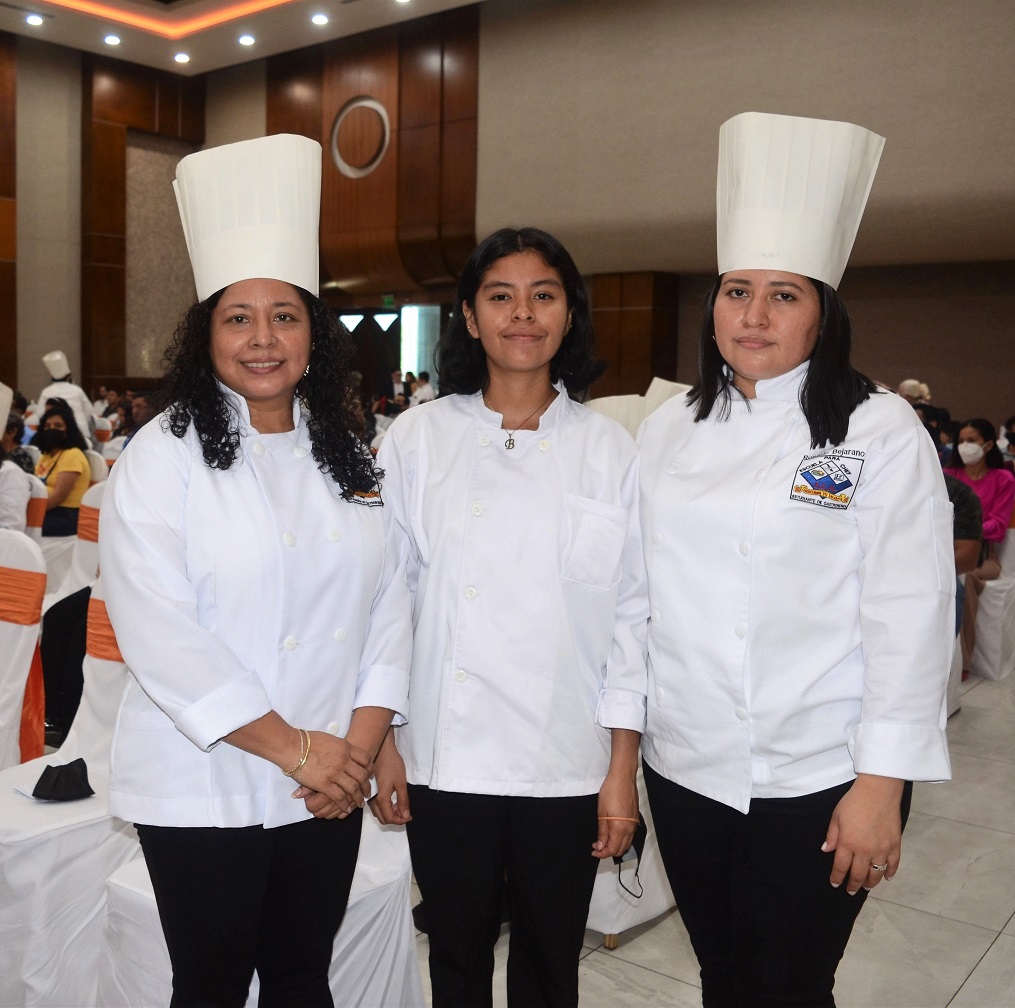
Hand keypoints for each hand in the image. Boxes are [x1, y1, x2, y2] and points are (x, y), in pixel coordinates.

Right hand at [294, 732, 372, 816]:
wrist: (293, 747)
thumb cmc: (308, 741)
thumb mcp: (330, 739)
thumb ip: (340, 748)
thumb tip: (344, 751)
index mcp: (346, 748)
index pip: (365, 759)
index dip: (369, 768)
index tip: (369, 774)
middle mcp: (344, 760)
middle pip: (362, 775)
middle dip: (366, 786)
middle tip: (367, 792)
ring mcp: (335, 773)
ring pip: (353, 788)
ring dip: (358, 797)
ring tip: (359, 803)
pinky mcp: (324, 784)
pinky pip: (339, 797)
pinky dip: (345, 804)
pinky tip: (346, 807)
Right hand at [368, 732, 410, 824]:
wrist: (382, 750)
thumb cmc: (392, 764)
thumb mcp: (401, 782)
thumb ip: (403, 800)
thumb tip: (405, 816)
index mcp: (380, 798)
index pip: (389, 818)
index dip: (400, 820)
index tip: (410, 816)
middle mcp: (371, 800)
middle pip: (382, 818)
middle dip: (395, 818)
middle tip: (406, 811)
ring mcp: (369, 796)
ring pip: (378, 813)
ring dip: (390, 813)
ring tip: (400, 805)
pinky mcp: (369, 791)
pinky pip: (376, 807)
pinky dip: (385, 808)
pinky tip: (393, 800)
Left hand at [592, 769, 638, 859]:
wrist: (623, 777)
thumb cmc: (611, 791)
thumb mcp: (602, 813)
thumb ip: (602, 832)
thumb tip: (600, 846)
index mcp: (620, 828)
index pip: (612, 849)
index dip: (602, 854)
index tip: (594, 851)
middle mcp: (630, 829)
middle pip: (621, 849)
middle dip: (608, 851)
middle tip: (596, 846)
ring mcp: (634, 824)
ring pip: (626, 843)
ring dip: (615, 846)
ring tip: (603, 841)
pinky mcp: (635, 818)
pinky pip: (630, 836)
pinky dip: (622, 839)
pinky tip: (613, 834)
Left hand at [822, 774, 904, 894]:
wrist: (878, 792)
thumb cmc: (854, 802)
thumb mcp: (836, 816)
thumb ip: (832, 835)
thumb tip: (826, 850)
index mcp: (848, 843)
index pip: (841, 867)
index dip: (837, 877)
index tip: (835, 884)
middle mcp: (865, 850)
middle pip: (858, 874)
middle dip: (853, 884)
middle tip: (850, 891)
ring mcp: (882, 849)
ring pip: (876, 873)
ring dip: (870, 882)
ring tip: (865, 886)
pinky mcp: (895, 845)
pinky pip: (893, 865)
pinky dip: (889, 873)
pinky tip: (886, 878)